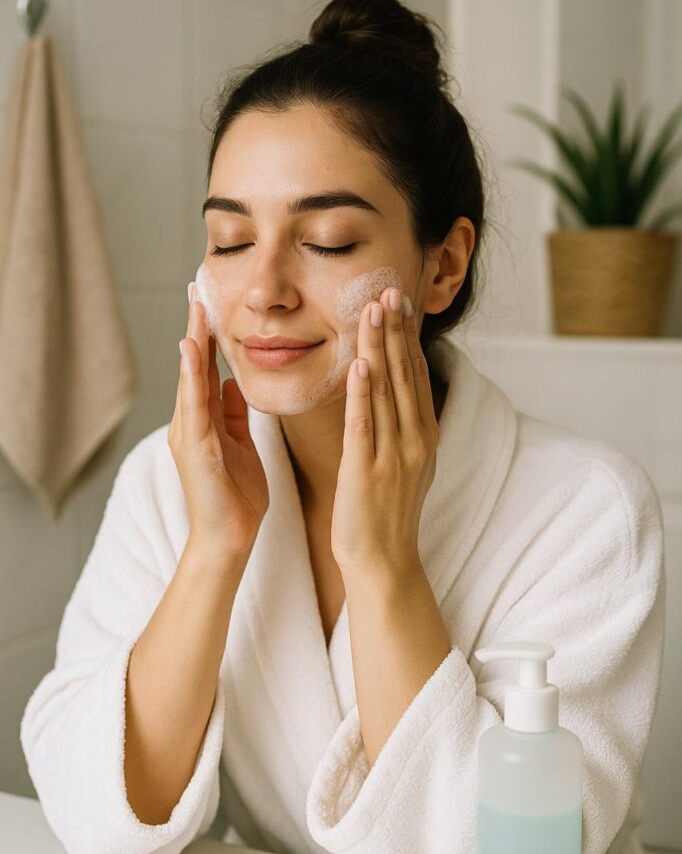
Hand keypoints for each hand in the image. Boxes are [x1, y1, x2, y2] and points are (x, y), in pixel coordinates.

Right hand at [168, 288, 268, 562]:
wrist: (230, 540)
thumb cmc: (236, 498)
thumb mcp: (240, 446)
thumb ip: (232, 415)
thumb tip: (231, 384)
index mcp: (206, 421)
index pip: (207, 370)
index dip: (210, 336)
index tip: (212, 301)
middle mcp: (193, 423)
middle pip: (194, 366)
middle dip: (197, 327)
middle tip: (198, 287)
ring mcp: (190, 434)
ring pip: (190, 378)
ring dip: (193, 341)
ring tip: (195, 306)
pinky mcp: (196, 448)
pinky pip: (193, 405)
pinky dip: (191, 376)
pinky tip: (191, 348)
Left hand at [330, 287, 438, 574]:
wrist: (383, 563)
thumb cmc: (387, 516)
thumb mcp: (406, 465)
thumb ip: (403, 428)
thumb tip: (399, 393)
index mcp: (423, 437)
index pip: (416, 377)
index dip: (408, 338)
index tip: (400, 303)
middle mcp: (414, 441)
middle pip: (406, 376)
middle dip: (397, 332)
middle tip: (389, 291)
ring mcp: (393, 457)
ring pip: (386, 392)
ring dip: (380, 349)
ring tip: (373, 312)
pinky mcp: (367, 472)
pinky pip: (364, 425)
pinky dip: (362, 394)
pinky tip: (358, 364)